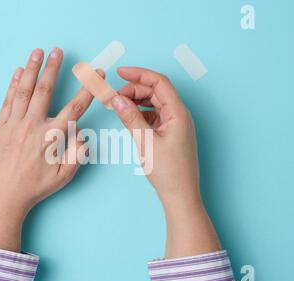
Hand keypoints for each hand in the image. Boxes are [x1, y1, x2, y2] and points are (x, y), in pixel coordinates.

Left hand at [0, 48, 95, 250]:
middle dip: (53, 68)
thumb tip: (82, 133)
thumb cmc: (35, 186)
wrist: (4, 195)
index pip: (75, 107)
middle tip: (58, 51)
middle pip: (45, 90)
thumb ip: (77, 153)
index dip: (88, 89)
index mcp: (52, 137)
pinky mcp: (0, 127)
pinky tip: (17, 72)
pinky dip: (12, 84)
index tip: (96, 74)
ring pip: (24, 91)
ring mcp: (14, 124)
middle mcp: (33, 126)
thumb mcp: (64, 176)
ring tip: (37, 52)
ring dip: (31, 69)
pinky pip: (7, 101)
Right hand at [112, 67, 220, 257]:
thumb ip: (130, 117)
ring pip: (154, 104)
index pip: (159, 82)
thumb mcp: (145, 141)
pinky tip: (129, 117)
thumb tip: (117, 99)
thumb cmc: (168, 171)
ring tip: (119, 105)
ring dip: (137, 101)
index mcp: (178, 113)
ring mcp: (175, 125)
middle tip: (114, 96)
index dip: (139, 75)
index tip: (120, 73)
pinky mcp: (170, 134)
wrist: (180, 195)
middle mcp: (179, 115)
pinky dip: (141, 114)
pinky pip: (155, 116)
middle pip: (156, 92)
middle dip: (135, 90)